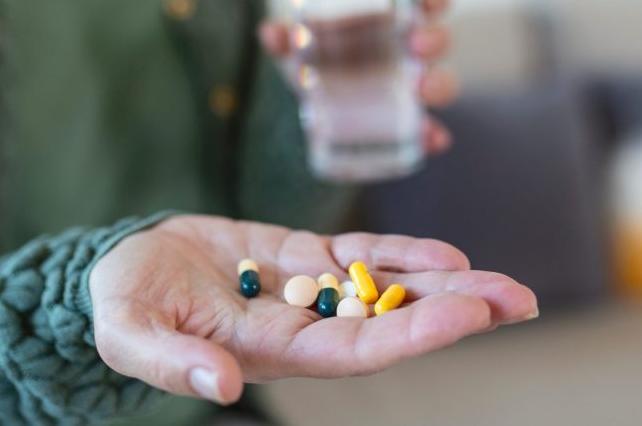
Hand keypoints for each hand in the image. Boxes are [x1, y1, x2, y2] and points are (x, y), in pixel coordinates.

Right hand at [89, 215, 537, 404]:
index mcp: (272, 351)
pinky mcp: (303, 255)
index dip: (410, 334)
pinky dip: (402, 253)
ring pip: (388, 288)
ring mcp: (309, 290)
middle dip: (454, 313)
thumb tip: (218, 386)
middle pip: (391, 323)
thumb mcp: (130, 332)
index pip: (355, 349)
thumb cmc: (122, 306)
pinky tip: (446, 257)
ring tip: (506, 284)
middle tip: (519, 301)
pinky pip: (363, 255)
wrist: (124, 270)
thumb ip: (170, 361)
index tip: (467, 317)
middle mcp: (304, 327)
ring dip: (446, 284)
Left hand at [259, 0, 458, 153]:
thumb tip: (271, 32)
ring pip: (443, 82)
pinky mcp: (409, 124)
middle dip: (436, 40)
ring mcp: (414, 89)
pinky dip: (434, 136)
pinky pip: (431, 130)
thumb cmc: (320, 61)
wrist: (316, 104)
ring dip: (439, 84)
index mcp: (395, 22)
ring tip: (420, 90)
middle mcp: (412, 53)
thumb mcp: (301, 49)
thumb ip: (288, 41)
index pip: (428, 1)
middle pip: (440, 40)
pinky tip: (432, 140)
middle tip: (417, 46)